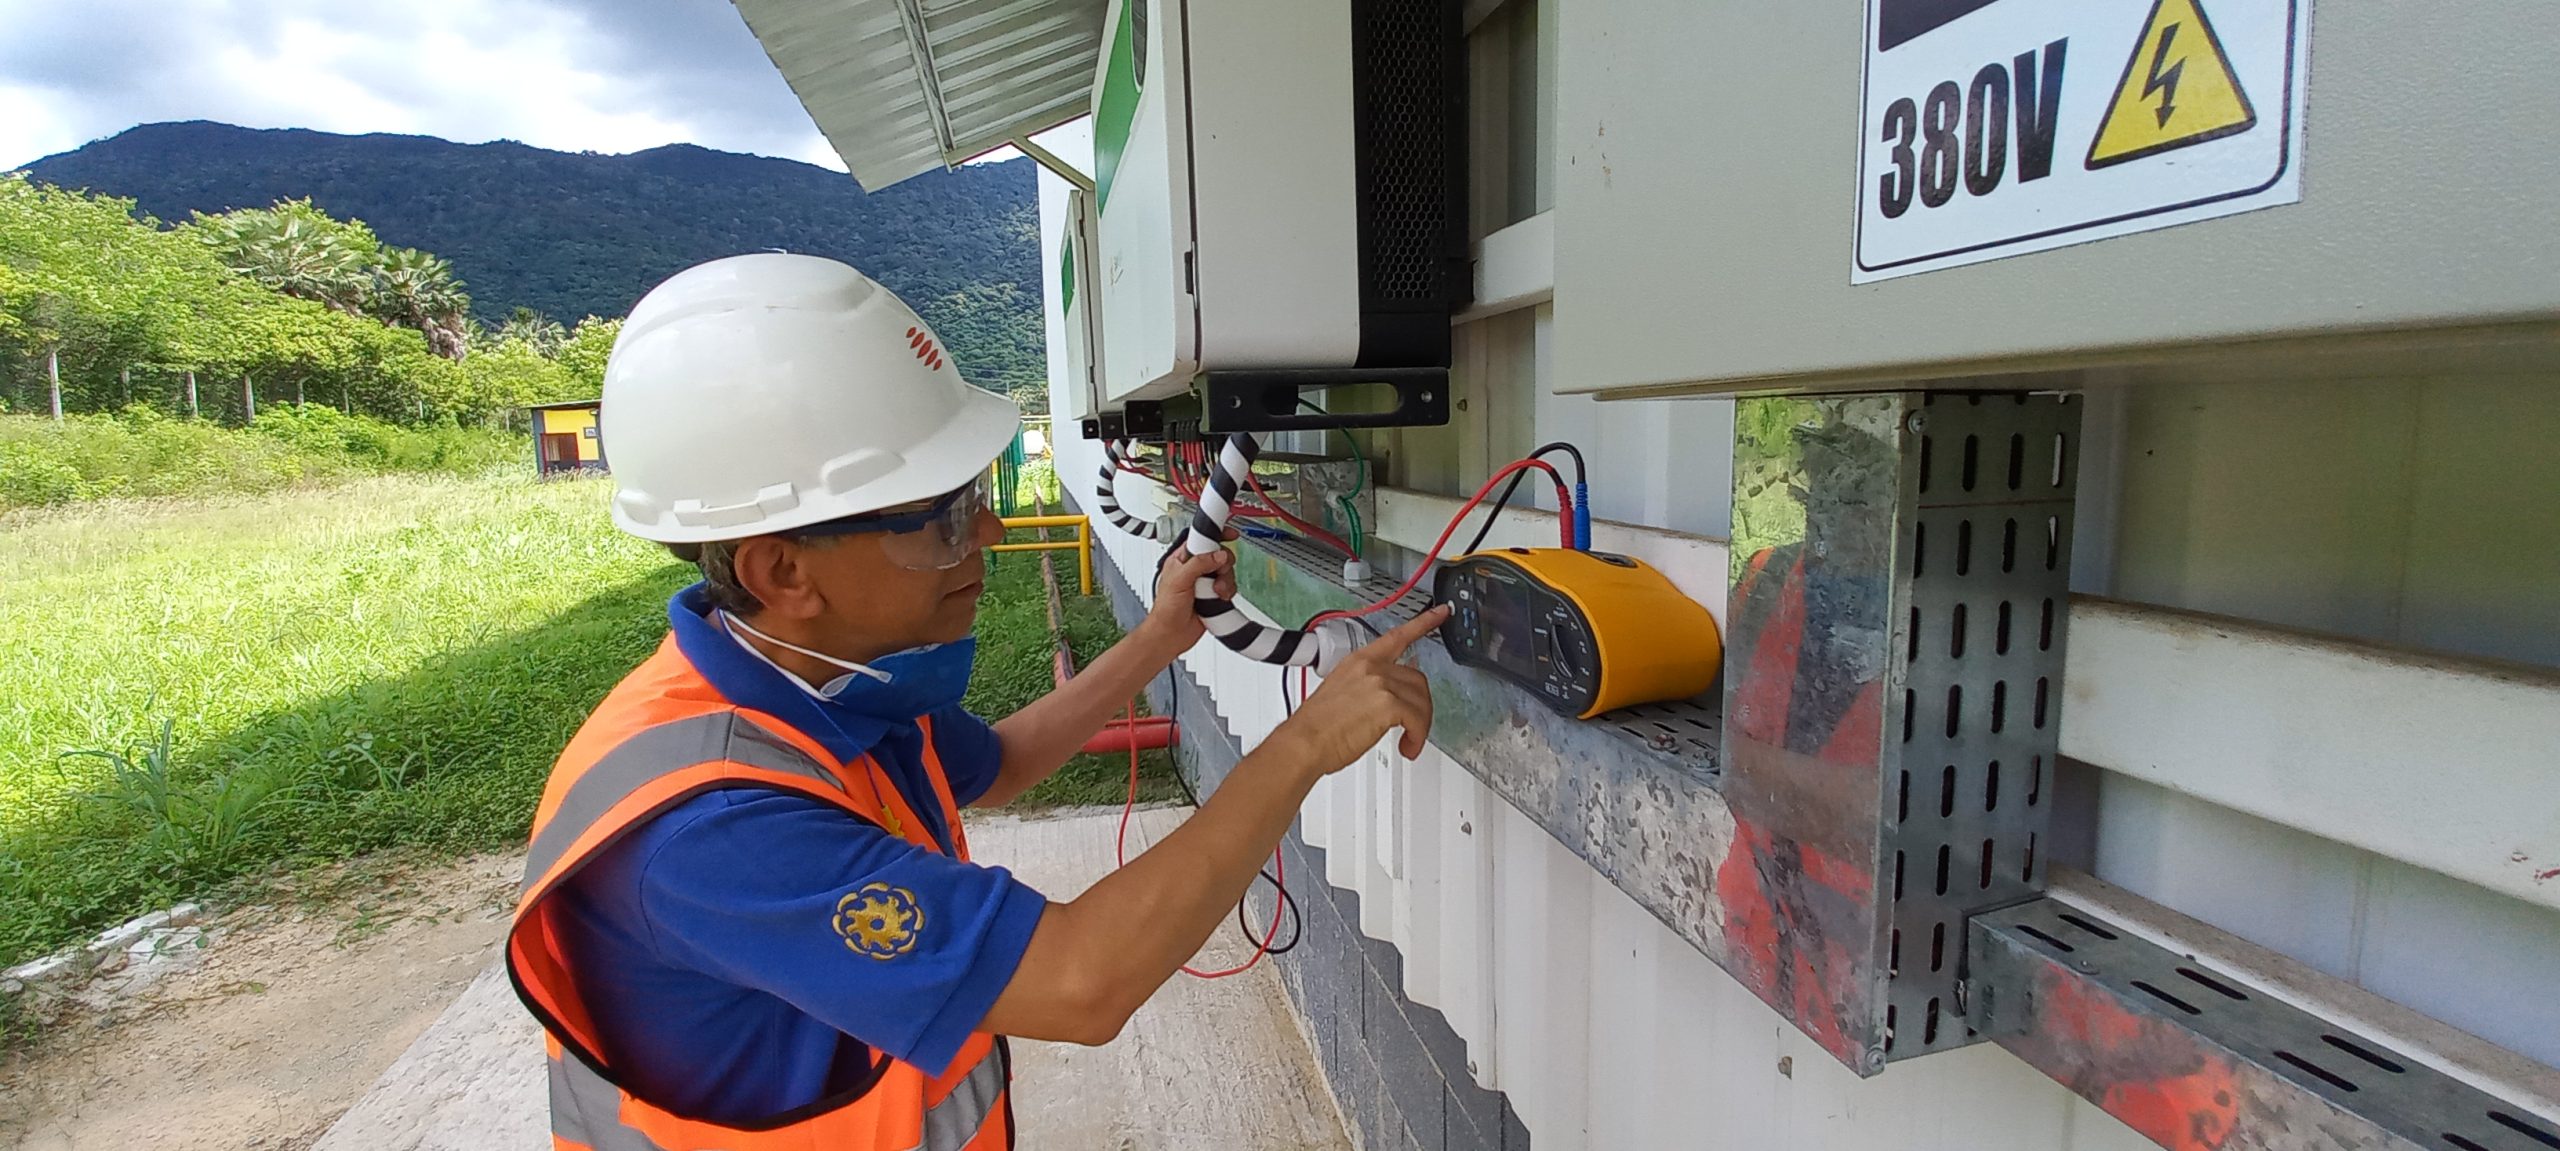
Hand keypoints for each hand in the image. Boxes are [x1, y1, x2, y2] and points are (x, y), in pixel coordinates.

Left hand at [1139, 544, 1236, 651]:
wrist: (1171, 634)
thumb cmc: (1166, 608)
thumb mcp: (1179, 579)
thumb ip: (1199, 563)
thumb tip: (1218, 555)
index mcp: (1183, 559)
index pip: (1202, 538)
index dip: (1216, 534)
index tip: (1230, 534)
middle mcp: (1196, 568)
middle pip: (1219, 554)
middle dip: (1223, 563)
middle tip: (1217, 572)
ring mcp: (1206, 582)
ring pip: (1226, 571)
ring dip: (1225, 580)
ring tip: (1216, 591)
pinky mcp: (1214, 595)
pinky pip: (1229, 587)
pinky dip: (1228, 591)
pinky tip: (1219, 598)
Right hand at [1264, 604, 1451, 772]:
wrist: (1303, 742)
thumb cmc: (1316, 726)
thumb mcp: (1340, 692)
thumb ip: (1367, 686)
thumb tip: (1387, 698)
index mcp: (1359, 661)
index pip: (1397, 636)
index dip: (1423, 623)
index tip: (1441, 613)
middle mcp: (1371, 668)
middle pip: (1417, 678)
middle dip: (1420, 704)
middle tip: (1412, 725)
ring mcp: (1380, 683)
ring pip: (1421, 700)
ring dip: (1420, 725)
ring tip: (1408, 740)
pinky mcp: (1387, 704)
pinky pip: (1418, 720)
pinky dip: (1417, 737)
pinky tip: (1408, 746)